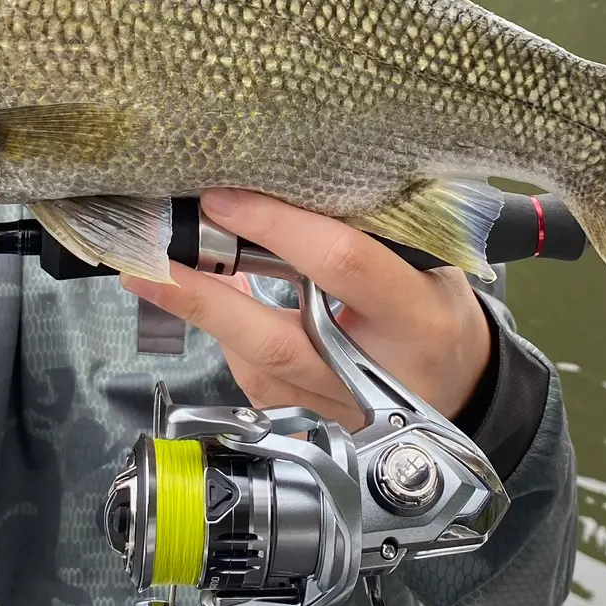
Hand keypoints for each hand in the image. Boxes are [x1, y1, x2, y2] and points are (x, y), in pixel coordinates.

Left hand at [121, 189, 492, 429]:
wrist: (457, 393)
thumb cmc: (435, 312)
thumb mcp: (427, 265)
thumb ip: (372, 235)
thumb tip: (283, 189)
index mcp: (416, 320)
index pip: (342, 265)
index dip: (281, 230)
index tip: (226, 199)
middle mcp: (369, 373)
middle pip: (275, 338)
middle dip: (204, 297)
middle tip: (148, 259)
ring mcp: (328, 404)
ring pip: (250, 359)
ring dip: (197, 309)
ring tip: (150, 267)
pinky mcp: (300, 416)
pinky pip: (248, 369)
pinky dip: (222, 327)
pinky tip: (200, 293)